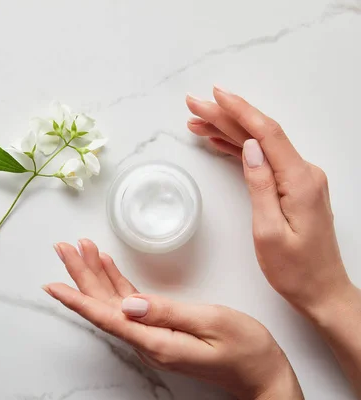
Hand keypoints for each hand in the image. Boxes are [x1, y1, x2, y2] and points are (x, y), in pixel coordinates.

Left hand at [44, 240, 302, 399]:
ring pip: (113, 302)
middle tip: (64, 248)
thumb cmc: (246, 350)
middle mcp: (148, 341)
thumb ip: (168, 312)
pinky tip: (108, 266)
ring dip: (95, 275)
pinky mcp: (162, 330)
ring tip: (81, 249)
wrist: (262, 374)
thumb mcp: (212, 323)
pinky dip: (116, 282)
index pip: (106, 316)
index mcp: (156, 341)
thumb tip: (128, 304)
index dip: (77, 299)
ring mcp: (153, 336)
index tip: (52, 284)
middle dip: (80, 275)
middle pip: (103, 305)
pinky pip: (130, 304)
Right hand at [185, 86, 352, 317]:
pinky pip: (264, 160)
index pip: (266, 133)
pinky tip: (219, 142)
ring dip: (228, 131)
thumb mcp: (269, 231)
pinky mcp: (293, 188)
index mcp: (299, 181)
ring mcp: (300, 179)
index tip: (214, 95)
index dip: (239, 110)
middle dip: (225, 116)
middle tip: (193, 105)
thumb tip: (249, 148)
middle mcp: (304, 173)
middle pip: (259, 134)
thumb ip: (260, 185)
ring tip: (197, 122)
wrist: (321, 290)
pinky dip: (239, 149)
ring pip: (259, 145)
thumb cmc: (294, 269)